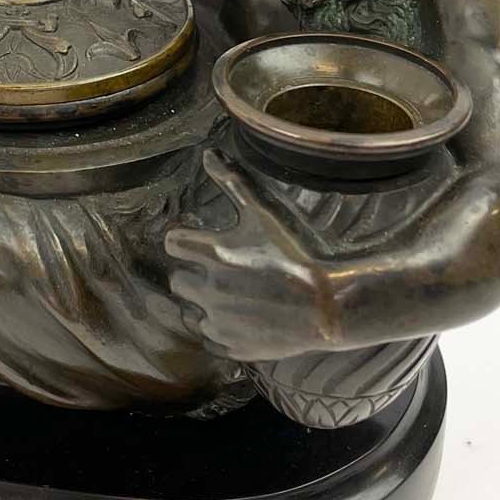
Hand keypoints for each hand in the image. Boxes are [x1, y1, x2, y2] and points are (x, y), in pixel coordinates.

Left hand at [166, 151, 334, 361]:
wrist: (327, 305)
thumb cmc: (294, 254)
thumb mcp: (262, 213)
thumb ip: (232, 183)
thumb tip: (208, 154)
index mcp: (212, 254)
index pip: (173, 243)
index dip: (184, 240)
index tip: (198, 242)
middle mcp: (208, 289)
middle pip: (178, 280)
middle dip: (194, 273)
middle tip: (222, 270)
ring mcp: (219, 321)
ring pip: (192, 313)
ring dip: (205, 304)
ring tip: (234, 296)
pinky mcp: (232, 345)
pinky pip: (212, 338)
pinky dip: (221, 329)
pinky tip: (242, 317)